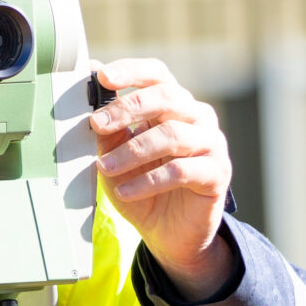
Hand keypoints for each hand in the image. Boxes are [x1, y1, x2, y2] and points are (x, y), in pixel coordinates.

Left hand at [85, 58, 235, 298]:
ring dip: (132, 150)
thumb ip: (108, 132)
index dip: (131, 71)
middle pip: (166, 97)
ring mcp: (211, 144)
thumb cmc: (143, 187)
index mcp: (173, 105)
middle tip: (96, 124)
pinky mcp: (216, 174)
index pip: (156, 76)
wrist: (170, 234)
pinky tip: (126, 192)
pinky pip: (181, 171)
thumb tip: (88, 101)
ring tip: (104, 167)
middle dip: (127, 108)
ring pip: (172, 134)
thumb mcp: (117, 158)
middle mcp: (197, 117)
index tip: (102, 76)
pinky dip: (148, 181)